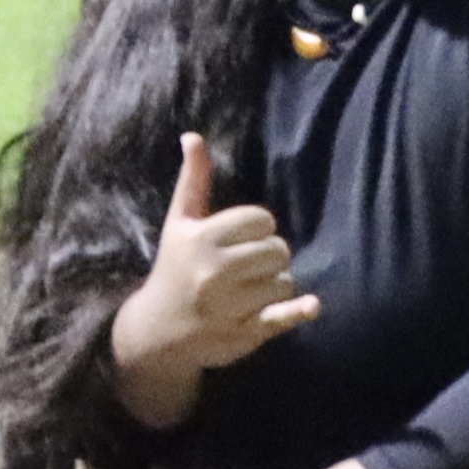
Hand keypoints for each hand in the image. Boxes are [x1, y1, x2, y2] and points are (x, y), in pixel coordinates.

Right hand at [107, 134, 319, 415]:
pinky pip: (281, 316)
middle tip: (247, 267)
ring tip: (250, 291)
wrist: (156, 331)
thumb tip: (193, 135)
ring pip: (285, 282)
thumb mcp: (179, 223)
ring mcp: (229, 305)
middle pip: (278, 250)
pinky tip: (312, 306)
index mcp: (200, 239)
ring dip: (276, 285)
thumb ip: (193, 180)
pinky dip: (298, 311)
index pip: (261, 220)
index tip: (240, 240)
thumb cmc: (175, 268)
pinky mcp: (243, 332)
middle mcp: (213, 271)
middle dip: (270, 256)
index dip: (258, 228)